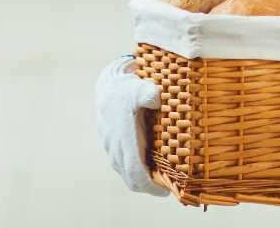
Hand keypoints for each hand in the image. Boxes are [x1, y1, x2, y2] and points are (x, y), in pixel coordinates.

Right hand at [94, 56, 168, 196]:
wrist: (108, 88)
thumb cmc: (127, 89)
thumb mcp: (139, 87)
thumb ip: (148, 93)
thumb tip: (156, 100)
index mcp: (123, 140)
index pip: (134, 173)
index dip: (149, 186)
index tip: (165, 192)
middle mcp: (116, 150)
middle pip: (132, 180)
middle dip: (150, 188)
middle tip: (170, 188)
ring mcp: (113, 151)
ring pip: (128, 175)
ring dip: (145, 181)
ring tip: (165, 179)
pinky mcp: (115, 150)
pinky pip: (127, 168)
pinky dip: (139, 173)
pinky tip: (154, 167)